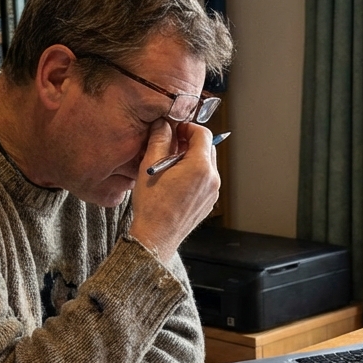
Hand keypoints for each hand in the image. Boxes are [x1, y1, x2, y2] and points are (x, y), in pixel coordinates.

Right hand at [128, 120, 220, 260]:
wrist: (156, 238)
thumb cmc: (152, 206)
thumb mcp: (150, 166)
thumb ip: (159, 140)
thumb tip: (164, 124)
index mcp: (200, 167)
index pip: (203, 133)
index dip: (188, 127)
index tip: (175, 131)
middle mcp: (212, 179)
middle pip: (207, 148)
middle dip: (190, 143)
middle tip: (171, 147)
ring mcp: (213, 193)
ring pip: (207, 165)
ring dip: (192, 159)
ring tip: (170, 166)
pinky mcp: (209, 203)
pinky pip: (206, 180)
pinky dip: (194, 175)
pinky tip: (175, 182)